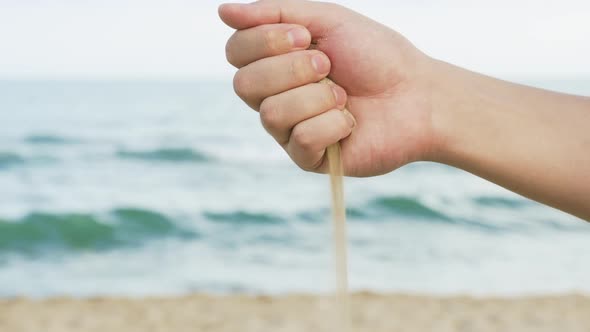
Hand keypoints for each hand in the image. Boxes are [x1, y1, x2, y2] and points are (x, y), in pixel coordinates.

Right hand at [219, 0, 436, 176]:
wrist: (418, 96)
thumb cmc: (376, 56)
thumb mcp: (328, 20)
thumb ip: (275, 13)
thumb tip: (222, 11)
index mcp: (275, 62)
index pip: (235, 52)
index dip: (263, 41)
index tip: (305, 35)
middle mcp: (275, 96)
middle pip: (244, 85)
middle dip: (291, 69)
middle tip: (328, 65)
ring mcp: (289, 130)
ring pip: (271, 114)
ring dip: (316, 98)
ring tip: (344, 96)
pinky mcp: (308, 157)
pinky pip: (300, 140)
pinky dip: (332, 124)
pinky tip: (350, 122)